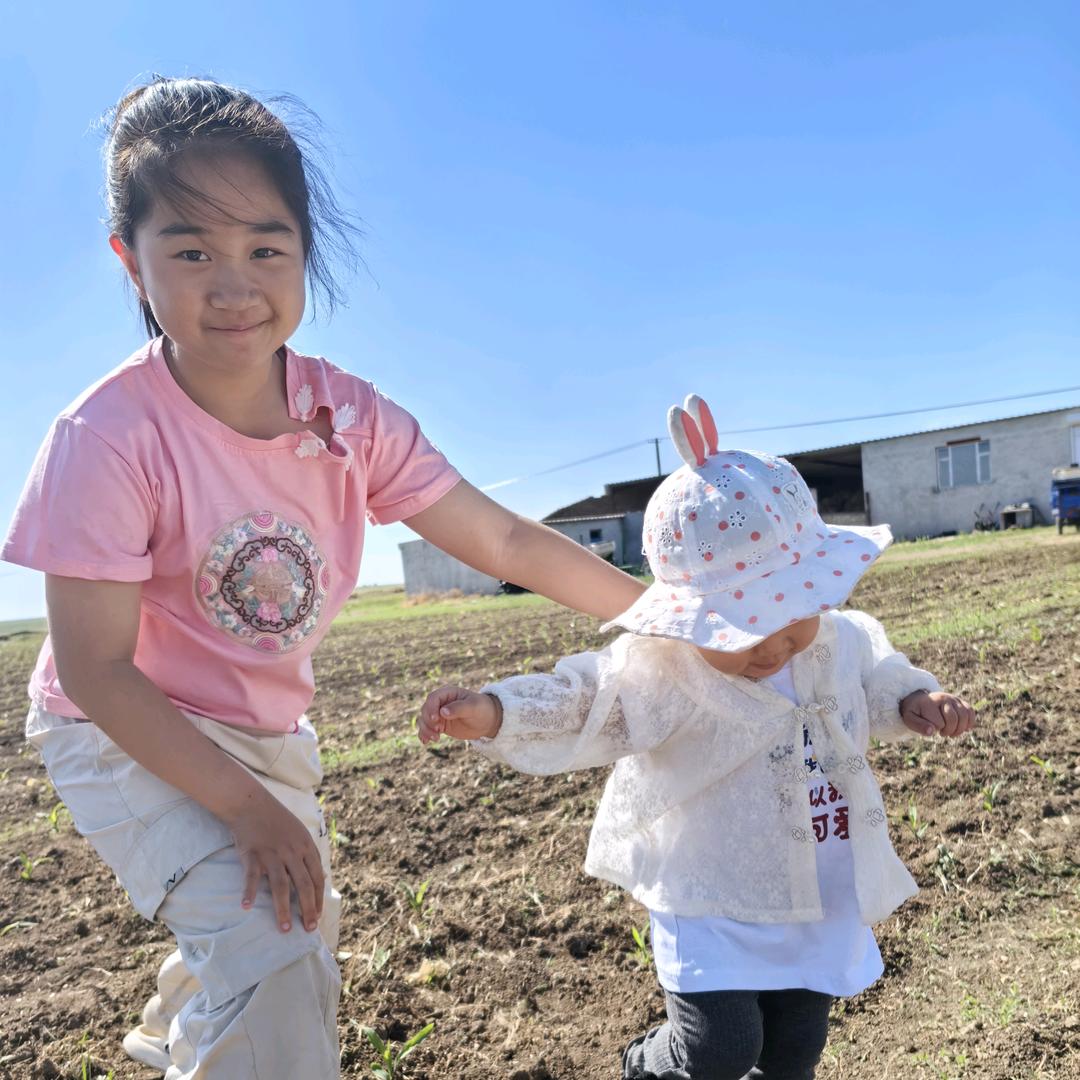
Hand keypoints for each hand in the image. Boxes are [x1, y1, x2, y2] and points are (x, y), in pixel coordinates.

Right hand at [225, 788, 324, 933]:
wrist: (251, 803)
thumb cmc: (276, 820)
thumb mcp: (299, 833)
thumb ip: (308, 855)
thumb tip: (321, 877)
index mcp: (305, 846)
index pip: (316, 877)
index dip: (318, 899)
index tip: (317, 917)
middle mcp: (291, 851)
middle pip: (303, 884)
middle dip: (307, 909)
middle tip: (309, 929)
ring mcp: (272, 853)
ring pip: (281, 885)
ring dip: (283, 909)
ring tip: (285, 928)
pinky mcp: (252, 854)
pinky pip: (251, 877)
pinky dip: (249, 892)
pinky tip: (247, 907)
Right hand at [419, 685, 502, 744]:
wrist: (488, 720)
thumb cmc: (482, 709)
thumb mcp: (473, 707)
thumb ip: (459, 708)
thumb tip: (442, 712)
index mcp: (448, 693)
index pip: (433, 698)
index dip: (431, 708)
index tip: (436, 719)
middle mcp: (441, 703)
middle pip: (425, 709)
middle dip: (428, 721)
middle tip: (438, 730)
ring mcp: (439, 715)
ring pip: (424, 720)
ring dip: (426, 729)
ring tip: (436, 738)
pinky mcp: (440, 725)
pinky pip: (427, 729)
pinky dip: (424, 735)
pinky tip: (425, 742)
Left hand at [900, 690, 975, 738]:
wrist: (919, 701)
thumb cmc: (914, 712)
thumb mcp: (910, 719)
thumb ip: (918, 726)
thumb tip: (931, 731)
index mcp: (930, 703)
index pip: (940, 723)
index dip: (936, 729)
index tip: (930, 728)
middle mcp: (943, 698)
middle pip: (954, 719)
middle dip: (949, 731)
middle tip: (942, 733)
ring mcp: (953, 699)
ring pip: (964, 716)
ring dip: (960, 729)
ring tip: (952, 732)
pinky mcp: (960, 701)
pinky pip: (970, 712)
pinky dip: (969, 722)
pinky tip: (962, 728)